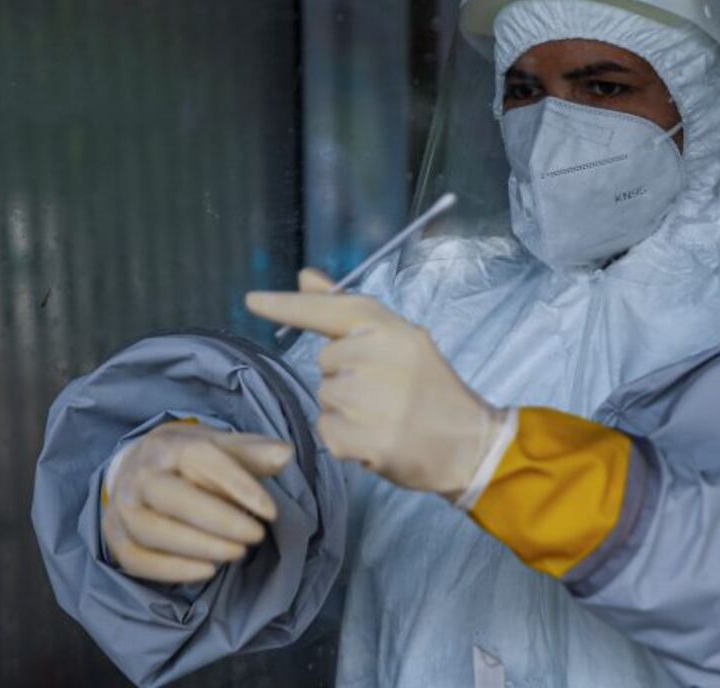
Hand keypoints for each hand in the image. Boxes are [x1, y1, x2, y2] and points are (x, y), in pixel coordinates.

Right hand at [101, 420, 292, 582]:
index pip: (200, 459)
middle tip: (256, 536)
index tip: (270, 511)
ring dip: (200, 547)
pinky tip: (208, 571)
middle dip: (219, 521)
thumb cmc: (188, 458)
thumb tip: (285, 454)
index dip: (238, 485)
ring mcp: (122, 509)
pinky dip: (173, 570)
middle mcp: (138, 475)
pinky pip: (138, 560)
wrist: (137, 468)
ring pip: (154, 532)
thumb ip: (253, 451)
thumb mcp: (220, 445)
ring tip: (239, 553)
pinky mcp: (115, 539)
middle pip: (174, 498)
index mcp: (167, 445)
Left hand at [246, 269, 507, 499]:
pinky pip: (327, 429)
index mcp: (387, 329)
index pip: (328, 309)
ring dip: (346, 408)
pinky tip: (377, 436)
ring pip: (325, 396)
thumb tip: (304, 275)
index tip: (252, 299)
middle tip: (387, 390)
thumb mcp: (400, 339)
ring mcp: (363, 399)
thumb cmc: (433, 388)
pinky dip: (345, 437)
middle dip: (347, 374)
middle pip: (326, 360)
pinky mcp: (355, 437)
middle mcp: (372, 358)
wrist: (468, 444)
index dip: (287, 304)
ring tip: (386, 414)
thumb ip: (347, 309)